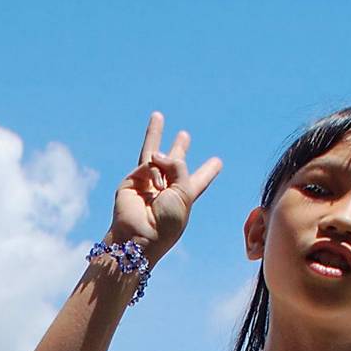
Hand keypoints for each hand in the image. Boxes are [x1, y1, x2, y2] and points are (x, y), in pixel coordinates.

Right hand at [107, 111, 222, 259]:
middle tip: (184, 135)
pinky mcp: (132, 180)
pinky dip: (154, 171)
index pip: (200, 179)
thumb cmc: (166, 221)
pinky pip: (147, 164)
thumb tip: (158, 152)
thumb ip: (177, 165)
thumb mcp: (185, 193)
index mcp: (184, 196)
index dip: (208, 171)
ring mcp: (148, 184)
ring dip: (155, 135)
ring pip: (153, 155)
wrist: (139, 235)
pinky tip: (157, 186)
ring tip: (158, 115)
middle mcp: (167, 189)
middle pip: (174, 164)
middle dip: (178, 149)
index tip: (218, 162)